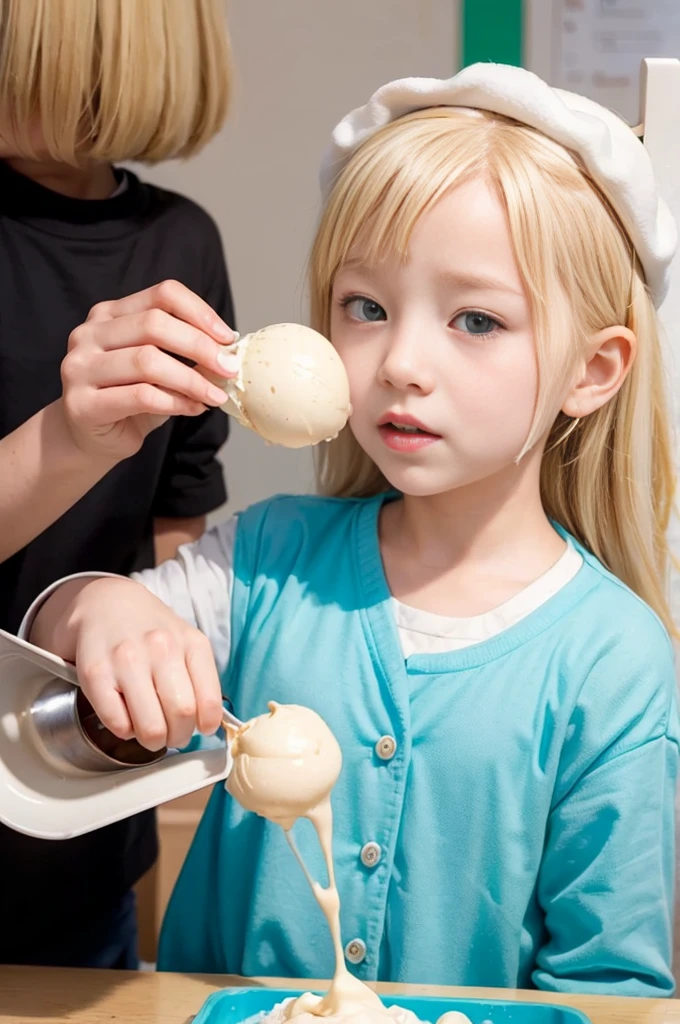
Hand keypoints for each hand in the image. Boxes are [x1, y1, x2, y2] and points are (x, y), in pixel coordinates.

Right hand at [33, 577, 223, 750]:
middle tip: (172, 734)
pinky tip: (126, 717)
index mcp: (190, 643)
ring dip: (153, 740)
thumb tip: (207, 724)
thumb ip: (200, 678)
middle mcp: (161, 648)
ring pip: (151, 726)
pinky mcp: (95, 674)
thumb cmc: (149, 629)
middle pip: (181, 715)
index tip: (200, 728)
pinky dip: (125, 731)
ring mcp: (126, 660)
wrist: (104, 603)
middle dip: (179, 736)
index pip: (210, 701)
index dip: (206, 725)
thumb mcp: (185, 641)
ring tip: (150, 731)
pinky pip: (118, 724)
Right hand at [61, 280, 238, 459]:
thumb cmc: (128, 400)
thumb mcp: (158, 368)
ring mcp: (79, 367)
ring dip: (191, 380)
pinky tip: (193, 408)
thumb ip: (182, 354)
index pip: (162, 295)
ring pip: (147, 361)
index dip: (200, 313)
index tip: (227, 338)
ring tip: (215, 395)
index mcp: (109, 314)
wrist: (91, 439)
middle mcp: (89, 334)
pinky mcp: (82, 403)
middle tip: (228, 369)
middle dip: (200, 347)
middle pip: (155, 324)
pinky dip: (175, 402)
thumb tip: (226, 352)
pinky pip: (140, 396)